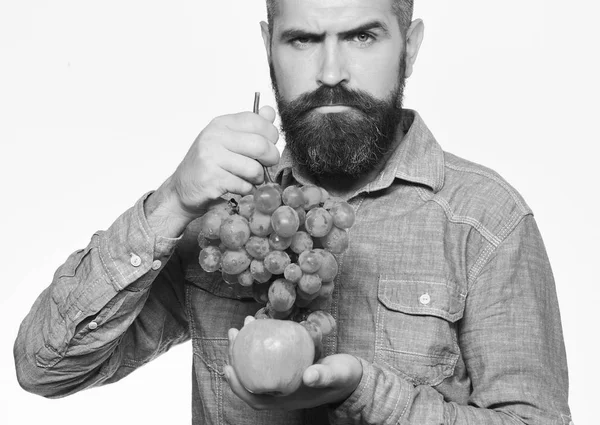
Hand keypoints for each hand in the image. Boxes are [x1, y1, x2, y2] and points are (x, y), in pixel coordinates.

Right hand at [145, 106, 279, 235]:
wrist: (183, 188)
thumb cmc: (208, 164)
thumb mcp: (228, 140)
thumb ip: (250, 127)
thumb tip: (270, 112)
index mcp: (221, 124)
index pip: (257, 121)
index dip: (271, 135)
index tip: (270, 145)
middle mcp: (215, 137)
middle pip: (260, 145)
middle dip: (271, 159)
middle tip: (266, 165)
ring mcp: (211, 158)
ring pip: (254, 168)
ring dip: (257, 178)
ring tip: (250, 178)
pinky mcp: (211, 179)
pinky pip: (243, 185)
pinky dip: (246, 189)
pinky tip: (238, 187)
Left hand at [224, 318, 362, 410]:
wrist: (353, 376)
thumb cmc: (344, 377)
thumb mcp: (336, 375)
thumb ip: (323, 376)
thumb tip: (309, 377)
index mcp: (286, 398)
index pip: (254, 397)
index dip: (238, 385)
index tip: (227, 366)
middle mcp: (280, 390)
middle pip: (250, 378)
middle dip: (236, 358)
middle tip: (233, 332)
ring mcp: (283, 379)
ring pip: (257, 365)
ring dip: (247, 347)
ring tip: (244, 324)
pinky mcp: (287, 366)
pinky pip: (268, 355)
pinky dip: (261, 342)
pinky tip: (261, 324)